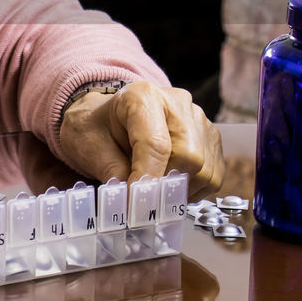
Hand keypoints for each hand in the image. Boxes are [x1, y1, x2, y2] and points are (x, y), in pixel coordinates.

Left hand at [58, 80, 223, 197]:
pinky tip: (167, 185)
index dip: (147, 179)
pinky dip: (191, 190)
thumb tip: (133, 199)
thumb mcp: (89, 146)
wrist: (105, 120)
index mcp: (143, 96)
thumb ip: (112, 171)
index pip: (156, 144)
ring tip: (151, 189)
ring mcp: (199, 120)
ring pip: (204, 170)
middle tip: (141, 201)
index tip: (135, 204)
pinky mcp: (210, 139)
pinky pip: (212, 176)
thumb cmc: (97, 129)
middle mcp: (178, 103)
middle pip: (188, 157)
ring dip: (178, 192)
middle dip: (163, 186)